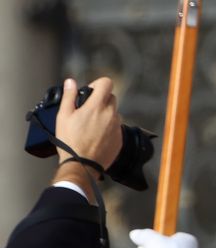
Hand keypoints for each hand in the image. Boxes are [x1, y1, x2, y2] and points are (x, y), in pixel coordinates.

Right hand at [52, 77, 122, 196]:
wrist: (82, 164)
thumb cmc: (71, 141)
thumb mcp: (64, 115)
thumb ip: (69, 96)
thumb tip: (71, 82)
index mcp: (97, 106)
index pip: (107, 83)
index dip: (98, 84)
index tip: (91, 90)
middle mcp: (111, 115)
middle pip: (111, 97)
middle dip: (101, 99)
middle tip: (88, 108)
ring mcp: (117, 127)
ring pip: (114, 113)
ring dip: (105, 114)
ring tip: (91, 124)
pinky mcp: (120, 139)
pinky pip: (116, 127)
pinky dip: (109, 127)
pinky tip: (97, 135)